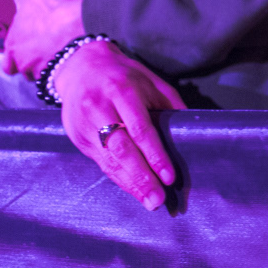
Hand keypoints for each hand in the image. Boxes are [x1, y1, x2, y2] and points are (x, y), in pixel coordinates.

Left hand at [0, 0, 84, 77]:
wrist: (84, 28)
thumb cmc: (54, 11)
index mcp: (13, 46)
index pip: (7, 61)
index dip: (15, 54)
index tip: (25, 46)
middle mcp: (25, 64)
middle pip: (24, 69)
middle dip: (31, 62)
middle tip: (42, 49)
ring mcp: (45, 71)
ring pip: (43, 73)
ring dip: (49, 64)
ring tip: (61, 50)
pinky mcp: (65, 75)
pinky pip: (62, 74)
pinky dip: (66, 66)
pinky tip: (73, 55)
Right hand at [52, 40, 186, 210]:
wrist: (81, 67)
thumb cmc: (125, 75)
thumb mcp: (151, 80)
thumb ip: (170, 104)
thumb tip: (191, 131)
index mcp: (122, 91)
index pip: (141, 129)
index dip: (155, 155)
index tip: (169, 176)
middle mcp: (100, 108)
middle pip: (121, 149)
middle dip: (141, 177)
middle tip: (157, 199)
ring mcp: (84, 124)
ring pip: (108, 160)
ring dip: (129, 183)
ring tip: (148, 201)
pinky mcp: (76, 137)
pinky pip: (99, 161)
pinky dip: (117, 177)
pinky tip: (132, 189)